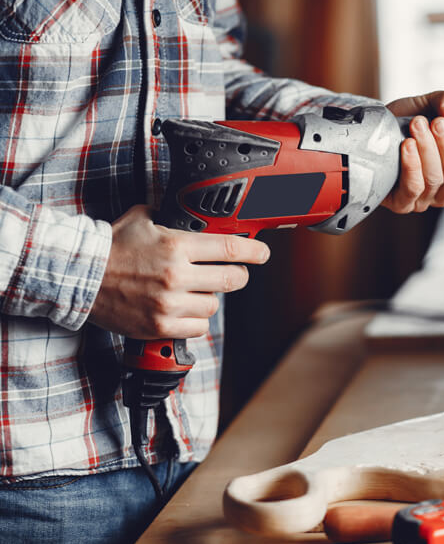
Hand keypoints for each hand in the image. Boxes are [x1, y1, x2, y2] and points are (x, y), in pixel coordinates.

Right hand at [89, 205, 269, 339]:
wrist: (80, 276)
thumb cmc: (112, 247)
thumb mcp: (144, 219)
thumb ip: (174, 219)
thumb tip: (200, 216)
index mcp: (177, 246)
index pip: (230, 248)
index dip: (254, 251)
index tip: (263, 253)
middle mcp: (177, 275)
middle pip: (233, 280)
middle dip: (238, 276)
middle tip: (233, 273)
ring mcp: (169, 303)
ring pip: (214, 306)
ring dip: (209, 299)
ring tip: (193, 292)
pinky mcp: (160, 326)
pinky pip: (198, 328)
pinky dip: (195, 321)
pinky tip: (184, 310)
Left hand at [383, 90, 443, 212]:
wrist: (374, 128)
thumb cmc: (406, 122)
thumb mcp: (432, 104)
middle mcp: (441, 190)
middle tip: (438, 123)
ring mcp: (421, 198)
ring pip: (434, 179)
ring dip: (427, 149)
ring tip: (418, 126)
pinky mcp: (400, 202)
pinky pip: (412, 188)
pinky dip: (412, 164)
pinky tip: (407, 145)